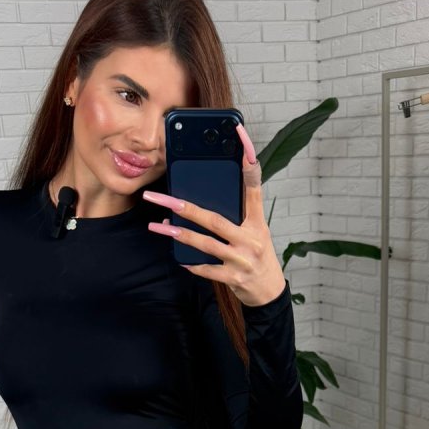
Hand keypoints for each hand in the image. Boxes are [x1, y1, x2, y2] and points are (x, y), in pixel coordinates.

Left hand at [143, 121, 286, 307]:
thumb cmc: (257, 254)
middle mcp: (252, 238)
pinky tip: (178, 257)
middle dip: (185, 208)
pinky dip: (191, 263)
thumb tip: (200, 201)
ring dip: (180, 235)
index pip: (253, 187)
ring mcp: (243, 259)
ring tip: (159, 227)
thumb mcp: (254, 230)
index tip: (240, 137)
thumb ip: (235, 214)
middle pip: (214, 219)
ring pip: (206, 244)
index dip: (248, 163)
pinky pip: (207, 269)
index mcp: (257, 221)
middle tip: (163, 199)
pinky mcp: (234, 278)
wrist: (269, 291)